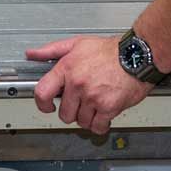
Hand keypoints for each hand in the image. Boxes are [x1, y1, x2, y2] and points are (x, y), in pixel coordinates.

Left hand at [25, 36, 153, 136]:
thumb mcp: (78, 44)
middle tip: (81, 103)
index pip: (42, 93)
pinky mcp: (108, 107)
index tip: (47, 107)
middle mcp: (78, 84)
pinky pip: (98, 126)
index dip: (42, 105)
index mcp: (67, 69)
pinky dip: (100, 124)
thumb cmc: (111, 50)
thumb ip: (52, 50)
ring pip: (81, 122)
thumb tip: (32, 54)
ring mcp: (92, 97)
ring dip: (87, 117)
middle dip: (72, 111)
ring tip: (95, 105)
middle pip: (64, 114)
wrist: (137, 56)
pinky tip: (103, 115)